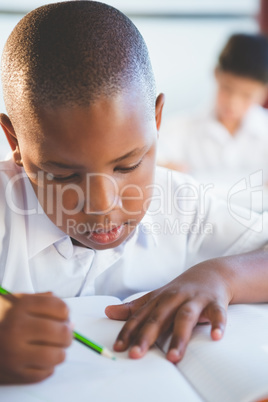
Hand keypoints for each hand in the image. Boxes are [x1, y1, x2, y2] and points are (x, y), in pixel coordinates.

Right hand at [0, 292, 72, 383]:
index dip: (65, 313)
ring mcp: (15, 353)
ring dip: (60, 352)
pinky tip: (41, 359)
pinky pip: (43, 373)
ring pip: (56, 356)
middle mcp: (17, 328)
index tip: (62, 315)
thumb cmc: (0, 317)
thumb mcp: (16, 300)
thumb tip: (67, 317)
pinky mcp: (13, 372)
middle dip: (67, 334)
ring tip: (54, 347)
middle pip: (61, 333)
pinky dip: (48, 367)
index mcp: (21, 306)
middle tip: (63, 334)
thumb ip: (41, 301)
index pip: (60, 309)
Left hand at [105, 260, 232, 362]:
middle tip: (136, 354)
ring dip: (179, 336)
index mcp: (159, 299)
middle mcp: (174, 298)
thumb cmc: (179, 290)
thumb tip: (108, 312)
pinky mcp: (215, 303)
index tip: (118, 347)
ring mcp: (195, 300)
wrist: (210, 274)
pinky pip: (217, 314)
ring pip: (185, 317)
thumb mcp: (155, 297)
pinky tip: (216, 336)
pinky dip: (217, 324)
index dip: (128, 331)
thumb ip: (133, 308)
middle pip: (159, 317)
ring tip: (173, 357)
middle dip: (147, 336)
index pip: (140, 316)